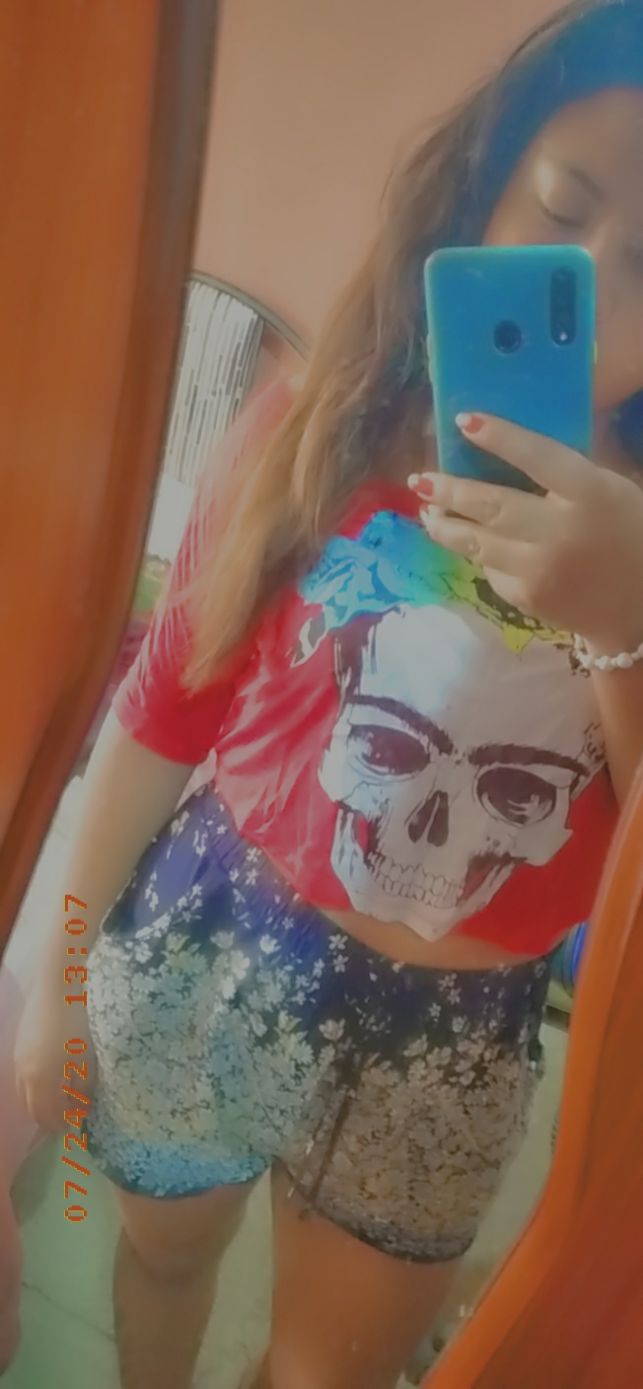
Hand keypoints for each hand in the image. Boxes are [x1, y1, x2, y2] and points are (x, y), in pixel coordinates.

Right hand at [14, 978, 95, 1133]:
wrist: (57, 989)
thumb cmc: (77, 1023)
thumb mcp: (87, 1058)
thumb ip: (83, 1087)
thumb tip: (83, 1105)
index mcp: (43, 1081)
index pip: (47, 1116)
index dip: (60, 1124)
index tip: (74, 1124)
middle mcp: (26, 1075)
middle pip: (32, 1109)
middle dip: (48, 1118)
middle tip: (65, 1117)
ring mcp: (19, 1061)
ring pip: (25, 1094)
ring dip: (39, 1102)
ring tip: (58, 1100)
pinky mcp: (18, 1048)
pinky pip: (22, 1079)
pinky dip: (33, 1087)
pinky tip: (48, 1079)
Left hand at [411, 412, 642, 652]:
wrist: (639, 606)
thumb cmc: (629, 533)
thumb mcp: (609, 489)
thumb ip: (566, 472)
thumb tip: (507, 446)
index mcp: (589, 494)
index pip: (537, 457)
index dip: (499, 437)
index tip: (463, 421)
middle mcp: (559, 531)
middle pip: (491, 505)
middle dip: (449, 490)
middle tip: (420, 478)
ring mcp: (539, 569)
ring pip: (476, 542)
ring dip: (445, 525)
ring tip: (426, 510)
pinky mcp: (526, 598)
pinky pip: (490, 569)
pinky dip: (477, 552)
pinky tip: (467, 540)